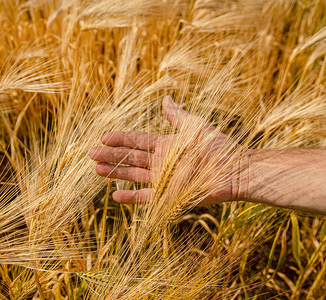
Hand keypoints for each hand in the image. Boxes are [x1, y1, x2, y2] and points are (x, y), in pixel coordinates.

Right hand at [89, 96, 245, 205]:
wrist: (234, 170)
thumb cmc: (217, 146)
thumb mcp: (194, 126)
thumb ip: (177, 116)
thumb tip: (165, 99)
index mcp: (166, 145)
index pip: (137, 141)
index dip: (121, 139)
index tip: (103, 137)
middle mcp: (162, 162)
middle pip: (131, 158)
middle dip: (111, 156)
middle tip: (91, 154)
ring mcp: (164, 179)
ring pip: (134, 176)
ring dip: (115, 173)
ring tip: (96, 170)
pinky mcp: (169, 195)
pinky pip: (146, 197)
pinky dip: (132, 197)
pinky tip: (115, 195)